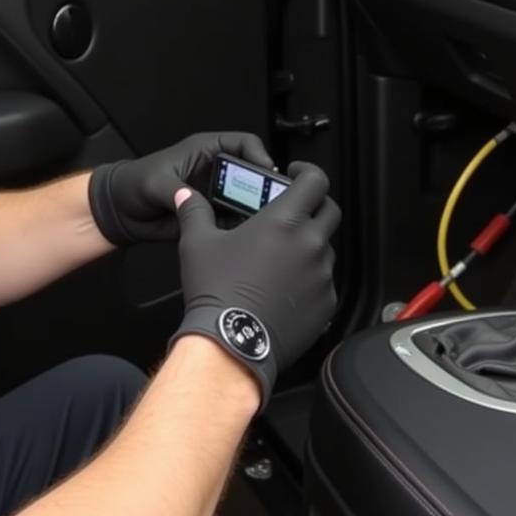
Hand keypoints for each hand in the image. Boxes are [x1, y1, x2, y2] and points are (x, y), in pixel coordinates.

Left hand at [87, 132, 273, 245]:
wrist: (120, 212)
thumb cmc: (133, 183)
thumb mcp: (154, 183)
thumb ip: (176, 191)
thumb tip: (193, 200)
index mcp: (205, 150)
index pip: (243, 144)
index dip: (259, 154)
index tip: (267, 170)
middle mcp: (215, 171)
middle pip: (252, 173)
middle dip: (264, 185)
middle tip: (271, 200)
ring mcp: (215, 195)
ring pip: (247, 199)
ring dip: (256, 209)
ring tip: (262, 219)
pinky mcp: (211, 216)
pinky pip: (234, 221)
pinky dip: (241, 228)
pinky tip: (244, 233)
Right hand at [169, 162, 339, 406]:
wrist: (230, 343)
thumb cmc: (216, 292)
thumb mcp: (197, 243)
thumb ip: (194, 211)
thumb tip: (185, 196)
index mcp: (284, 221)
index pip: (315, 180)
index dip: (307, 172)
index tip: (296, 175)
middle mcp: (310, 244)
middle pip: (330, 211)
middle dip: (314, 206)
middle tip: (292, 213)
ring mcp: (321, 275)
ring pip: (326, 248)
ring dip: (310, 246)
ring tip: (282, 257)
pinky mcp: (325, 303)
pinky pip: (324, 283)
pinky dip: (309, 280)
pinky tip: (284, 288)